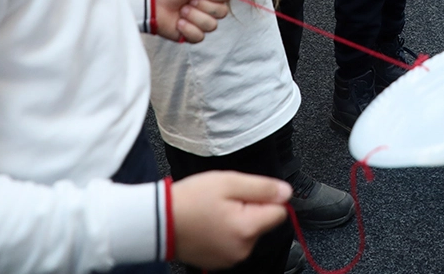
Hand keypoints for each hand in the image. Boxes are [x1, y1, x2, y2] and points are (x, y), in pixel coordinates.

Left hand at [152, 0, 238, 42]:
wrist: (153, 2)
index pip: (225, 0)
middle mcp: (208, 10)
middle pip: (221, 13)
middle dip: (203, 6)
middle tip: (189, 0)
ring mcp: (200, 24)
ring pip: (211, 26)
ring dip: (193, 16)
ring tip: (181, 11)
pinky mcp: (191, 36)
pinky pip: (199, 37)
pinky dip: (187, 28)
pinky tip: (178, 22)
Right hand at [171, 171, 291, 268]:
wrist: (157, 221)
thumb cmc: (190, 200)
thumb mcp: (229, 182)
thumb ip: (262, 187)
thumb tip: (286, 192)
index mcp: (247, 229)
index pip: (279, 212)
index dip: (266, 197)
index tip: (246, 192)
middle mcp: (242, 249)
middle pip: (263, 223)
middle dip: (250, 208)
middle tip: (224, 200)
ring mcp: (230, 259)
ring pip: (248, 232)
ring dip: (237, 220)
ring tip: (213, 211)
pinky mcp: (219, 262)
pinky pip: (234, 243)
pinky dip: (226, 232)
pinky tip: (208, 223)